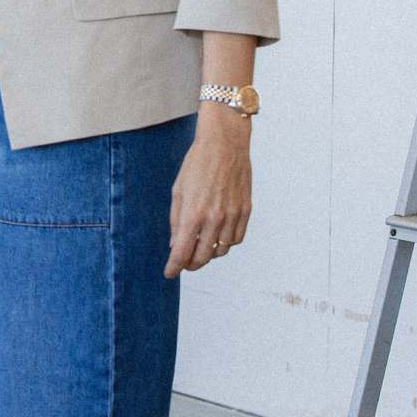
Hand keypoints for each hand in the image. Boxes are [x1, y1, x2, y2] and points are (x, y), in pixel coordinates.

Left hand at [166, 106, 251, 276]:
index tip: (169, 272)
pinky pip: (237, 239)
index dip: (174, 266)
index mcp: (194, 213)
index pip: (182, 252)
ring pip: (221, 251)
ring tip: (200, 247)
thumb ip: (176, 221)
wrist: (225, 143)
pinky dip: (226, 243)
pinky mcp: (246, 210)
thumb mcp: (178, 191)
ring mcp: (233, 215)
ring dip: (209, 254)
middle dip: (191, 264)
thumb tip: (175, 245)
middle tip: (184, 263)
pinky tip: (217, 236)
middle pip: (203, 257)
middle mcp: (215, 218)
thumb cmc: (197, 163)